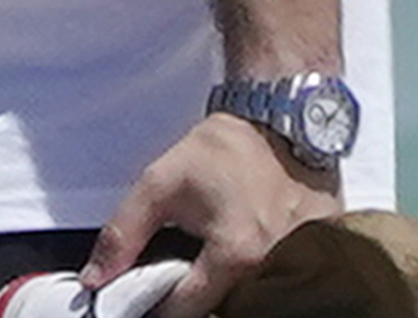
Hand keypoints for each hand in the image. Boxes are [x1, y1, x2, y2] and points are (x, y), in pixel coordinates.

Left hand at [81, 112, 341, 317]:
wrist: (280, 119)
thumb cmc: (226, 149)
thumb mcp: (160, 184)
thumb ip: (123, 234)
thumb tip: (96, 278)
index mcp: (236, 253)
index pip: (186, 310)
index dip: (158, 307)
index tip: (145, 298)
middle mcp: (275, 266)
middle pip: (224, 310)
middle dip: (196, 300)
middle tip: (180, 277)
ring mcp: (304, 262)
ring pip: (254, 300)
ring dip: (227, 290)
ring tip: (211, 263)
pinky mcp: (321, 254)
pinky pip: (285, 283)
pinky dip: (262, 277)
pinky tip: (246, 254)